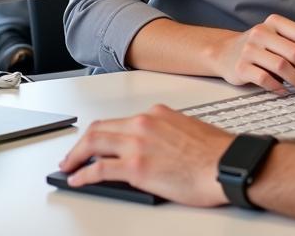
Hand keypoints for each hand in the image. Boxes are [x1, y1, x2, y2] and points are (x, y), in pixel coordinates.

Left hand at [59, 105, 232, 205]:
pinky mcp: (136, 167)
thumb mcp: (185, 131)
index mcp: (156, 114)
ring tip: (69, 165)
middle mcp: (143, 124)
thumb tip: (149, 148)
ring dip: (76, 155)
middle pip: (100, 129)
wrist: (226, 165)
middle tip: (72, 155)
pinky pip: (100, 169)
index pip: (118, 121)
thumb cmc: (214, 153)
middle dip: (81, 143)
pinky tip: (77, 180)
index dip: (100, 133)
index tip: (94, 142)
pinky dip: (83, 174)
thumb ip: (163, 134)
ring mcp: (138, 144)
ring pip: (94, 144)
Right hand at [213, 14, 294, 94]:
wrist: (224, 52)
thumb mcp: (278, 37)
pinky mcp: (240, 67)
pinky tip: (286, 92)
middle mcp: (261, 32)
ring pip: (282, 66)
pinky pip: (264, 79)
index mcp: (274, 22)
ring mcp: (249, 49)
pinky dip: (278, 87)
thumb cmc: (258, 46)